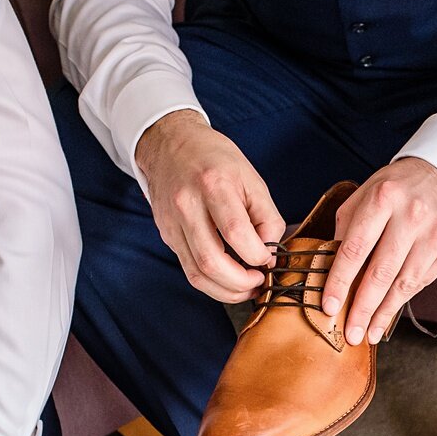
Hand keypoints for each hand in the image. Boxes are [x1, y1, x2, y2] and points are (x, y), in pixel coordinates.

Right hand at [135, 109, 284, 302]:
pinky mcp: (167, 235)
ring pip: (197, 273)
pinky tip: (228, 280)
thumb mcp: (252, 179)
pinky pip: (189, 270)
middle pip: (211, 262)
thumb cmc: (216, 160)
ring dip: (226, 291)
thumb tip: (269, 254)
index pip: (236, 234)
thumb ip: (267, 217)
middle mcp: (187, 205)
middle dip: (241, 283)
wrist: (171, 144)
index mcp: (213, 185)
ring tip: (246, 287)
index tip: (268, 259)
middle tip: (259, 281)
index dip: (257, 256)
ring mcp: (172, 222)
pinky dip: (212, 283)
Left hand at [321, 158, 436, 345]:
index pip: (355, 248)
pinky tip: (387, 316)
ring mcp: (434, 233)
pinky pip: (421, 282)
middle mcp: (411, 215)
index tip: (329, 307)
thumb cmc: (394, 190)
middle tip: (350, 333)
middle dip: (362, 308)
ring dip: (383, 313)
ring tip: (368, 333)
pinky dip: (401, 302)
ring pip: (404, 283)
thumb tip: (330, 269)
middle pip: (381, 272)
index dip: (339, 282)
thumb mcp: (364, 196)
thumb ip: (346, 229)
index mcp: (383, 199)